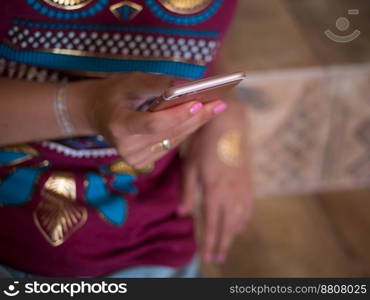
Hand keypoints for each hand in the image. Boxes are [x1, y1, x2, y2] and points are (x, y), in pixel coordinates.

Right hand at [74, 72, 227, 168]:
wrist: (97, 114)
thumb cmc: (114, 94)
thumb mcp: (129, 81)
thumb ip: (156, 84)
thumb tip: (187, 85)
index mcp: (119, 126)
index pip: (154, 124)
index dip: (177, 115)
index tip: (199, 102)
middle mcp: (127, 147)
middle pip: (170, 132)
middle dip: (196, 116)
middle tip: (219, 102)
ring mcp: (136, 158)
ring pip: (175, 139)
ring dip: (196, 123)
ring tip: (216, 106)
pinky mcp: (144, 162)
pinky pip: (172, 143)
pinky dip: (186, 129)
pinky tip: (200, 116)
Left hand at [179, 98, 252, 263]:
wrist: (228, 122)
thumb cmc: (203, 142)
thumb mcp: (189, 165)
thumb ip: (187, 190)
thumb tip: (182, 214)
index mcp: (214, 190)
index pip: (211, 223)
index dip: (209, 241)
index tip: (207, 256)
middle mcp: (231, 193)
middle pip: (227, 225)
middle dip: (222, 243)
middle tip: (218, 258)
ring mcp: (242, 187)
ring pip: (240, 218)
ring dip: (233, 234)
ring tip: (227, 244)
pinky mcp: (248, 180)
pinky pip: (249, 206)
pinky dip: (244, 219)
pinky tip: (241, 225)